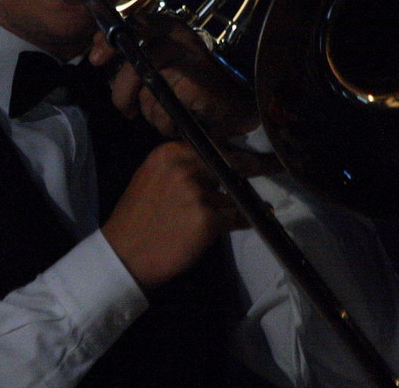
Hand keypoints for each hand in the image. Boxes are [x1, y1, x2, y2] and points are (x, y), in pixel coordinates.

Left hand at [88, 13, 258, 138]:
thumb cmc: (196, 86)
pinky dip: (165, 122)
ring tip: (165, 116)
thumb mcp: (164, 64)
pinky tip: (177, 123)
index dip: (110, 40)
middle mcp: (179, 38)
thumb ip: (135, 56)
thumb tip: (98, 53)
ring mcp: (188, 58)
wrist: (237, 105)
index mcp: (170, 29)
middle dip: (122, 92)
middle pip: (133, 63)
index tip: (96, 59)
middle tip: (125, 109)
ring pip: (147, 90)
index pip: (132, 23)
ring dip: (150, 112)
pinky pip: (162, 107)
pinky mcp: (194, 82)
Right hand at [101, 141, 278, 290]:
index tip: (250, 151)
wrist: (124, 254)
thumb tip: (214, 160)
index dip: (233, 150)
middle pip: (230, 162)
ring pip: (235, 191)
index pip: (211, 144)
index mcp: (169, 152)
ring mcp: (197, 192)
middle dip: (253, 165)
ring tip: (258, 203)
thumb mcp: (152, 177)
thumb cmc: (137, 218)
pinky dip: (249, 218)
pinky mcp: (207, 219)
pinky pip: (238, 215)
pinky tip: (258, 217)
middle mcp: (184, 166)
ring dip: (246, 198)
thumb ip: (180, 165)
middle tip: (274, 165)